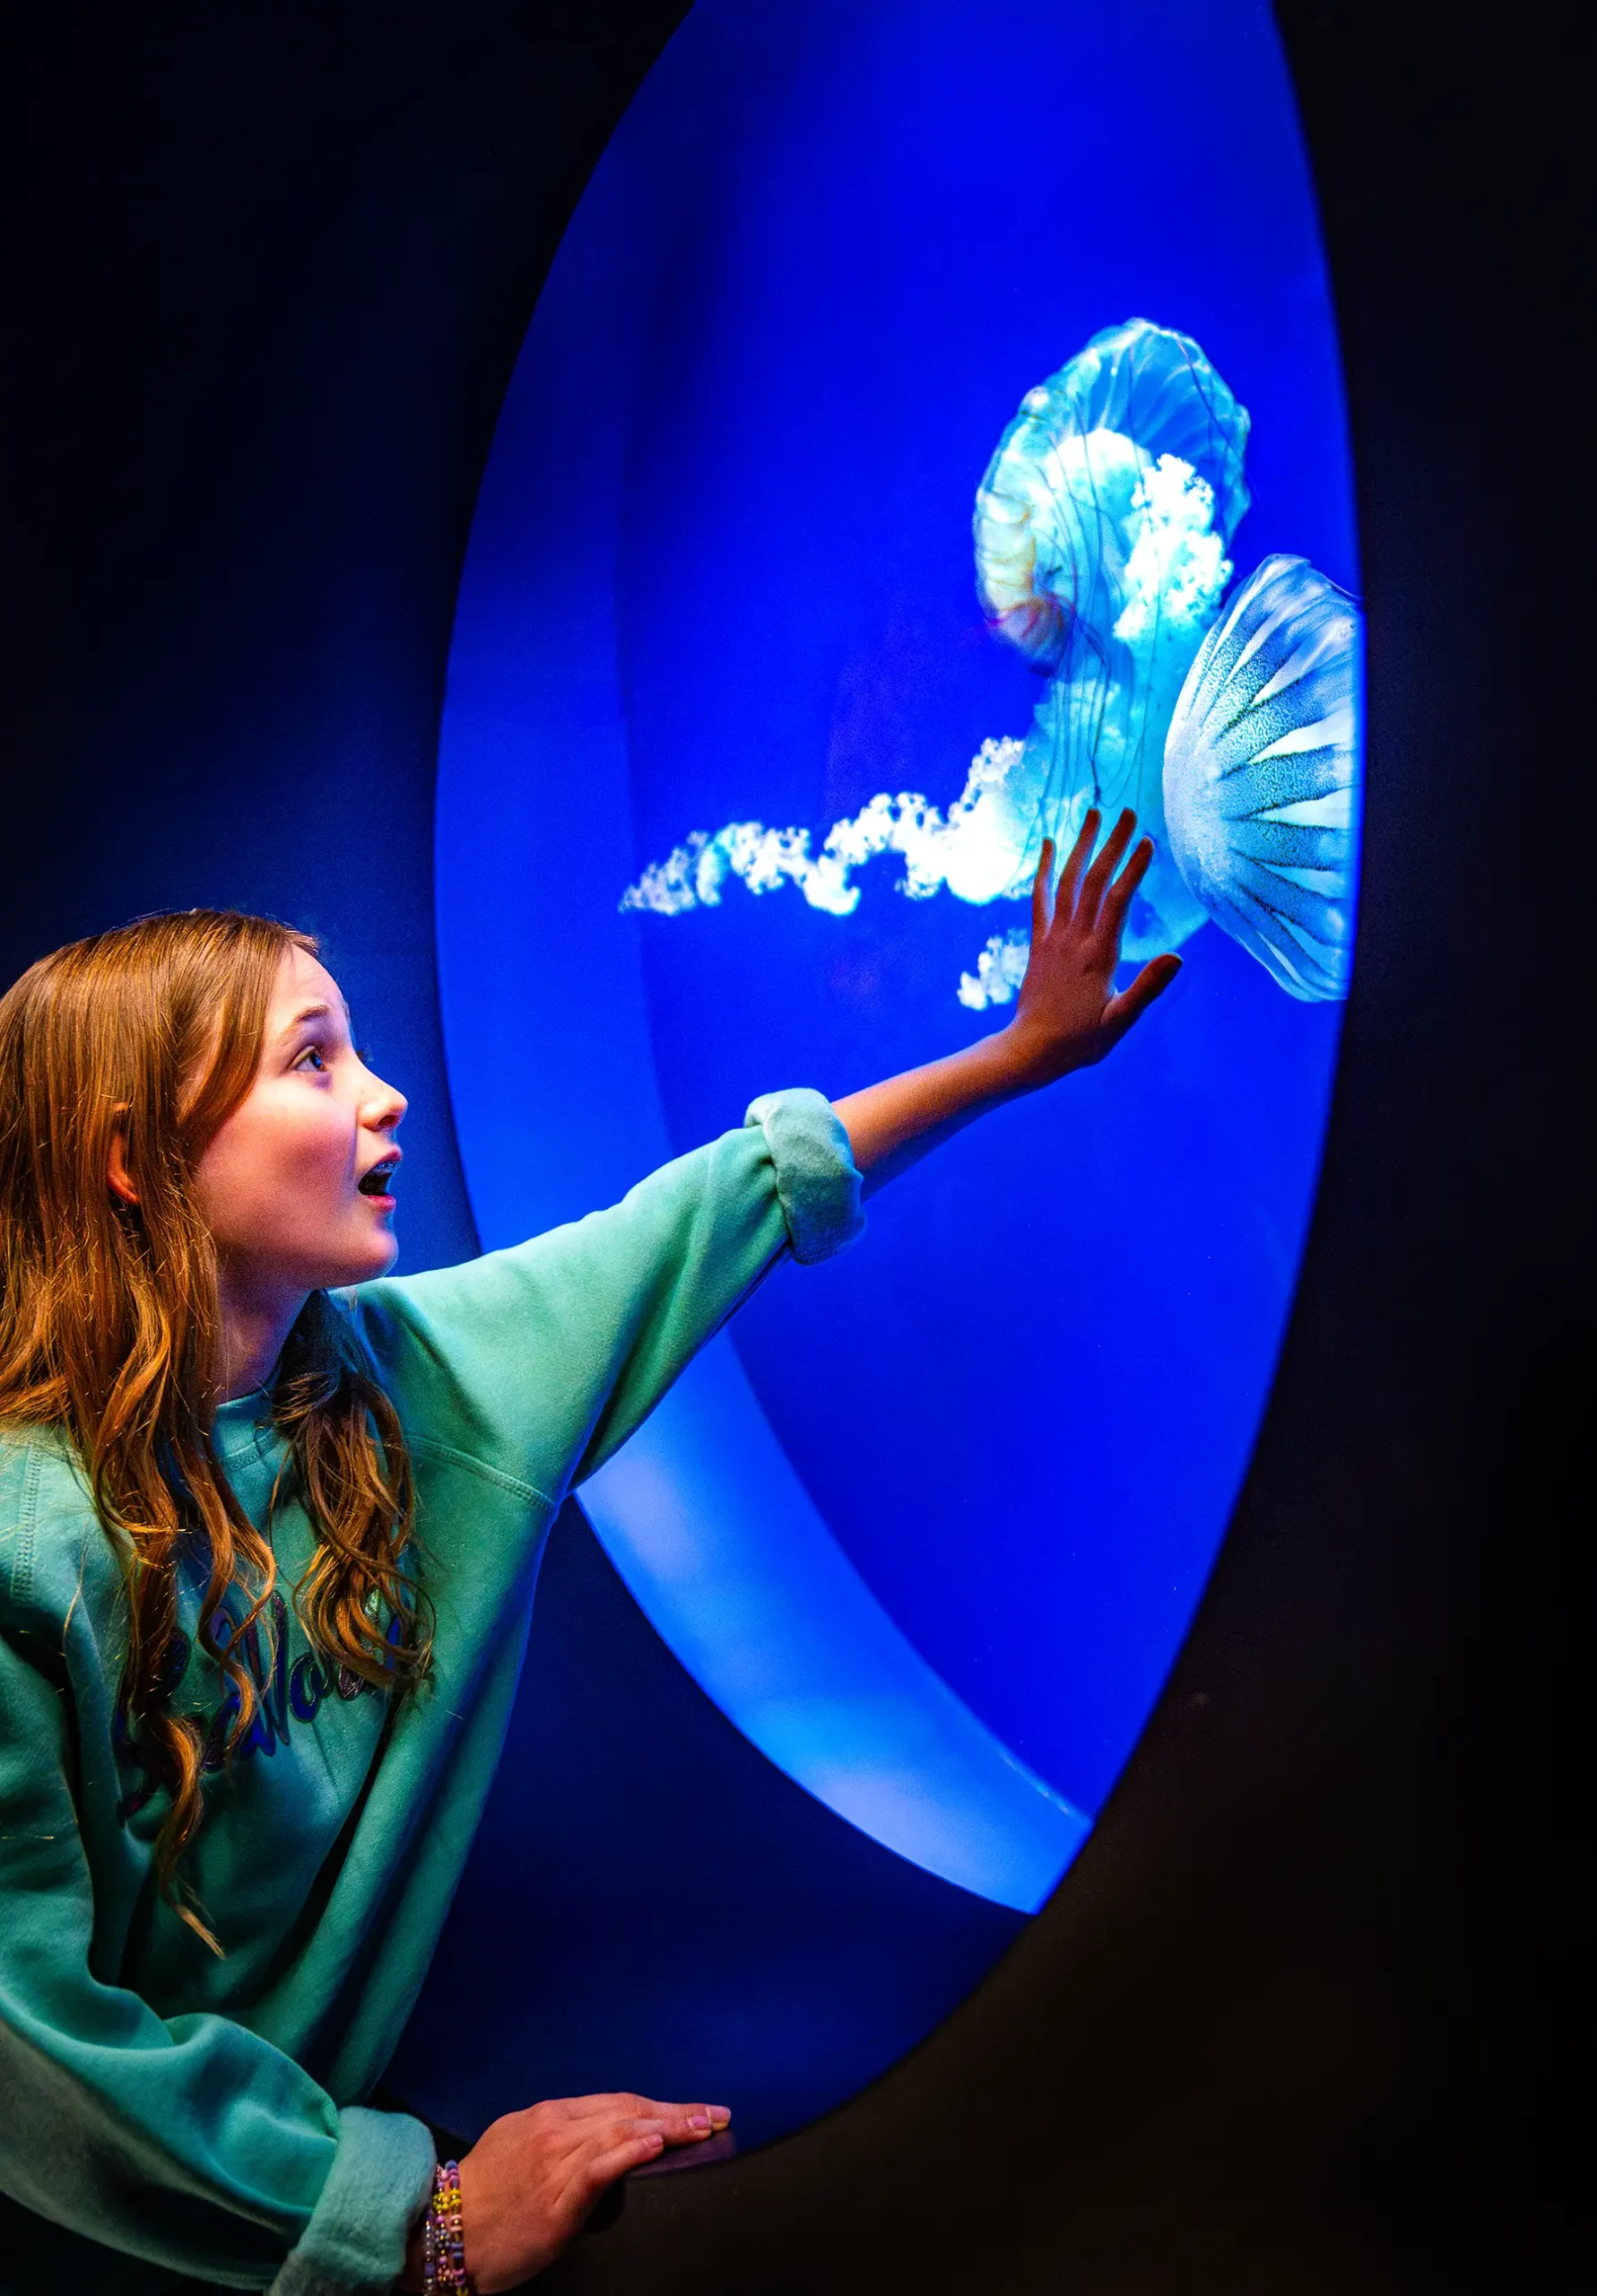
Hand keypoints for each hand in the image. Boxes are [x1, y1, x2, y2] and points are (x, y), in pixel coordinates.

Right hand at [400, 2092, 731, 2291]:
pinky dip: (628, 2152)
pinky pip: (597, 2168)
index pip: (616, 2102)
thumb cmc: (483, 2197)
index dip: (659, 2104)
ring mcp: (554, 2163)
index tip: (695, 2110)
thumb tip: (602, 2140)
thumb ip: (559, 2139)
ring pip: (619, 2131)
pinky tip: (654, 2145)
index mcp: (548, 2117)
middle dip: (675, 2112)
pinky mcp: (554, 2200)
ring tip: (701, 2127)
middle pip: (626, 2111)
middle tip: (715, 2114)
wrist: (442, 2231)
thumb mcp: (518, 2147)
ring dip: (667, 2127)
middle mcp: (554, 2131)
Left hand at [1002, 808, 1181, 1087]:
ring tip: (1094, 814)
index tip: (1148, 841)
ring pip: (1067, 881)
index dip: (1133, 869)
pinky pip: (1039, 898)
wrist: (1030, 1049)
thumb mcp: (1120, 1021)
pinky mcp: (1039, 942)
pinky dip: (1043, 869)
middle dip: (1112, 844)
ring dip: (1081, 845)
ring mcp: (1053, 937)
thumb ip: (1147, 988)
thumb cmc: (1081, 1041)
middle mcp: (1074, 939)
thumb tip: (1178, 958)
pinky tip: (1047, 844)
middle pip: (1093, 880)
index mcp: (1099, 955)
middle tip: (1128, 812)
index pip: (1117, 901)